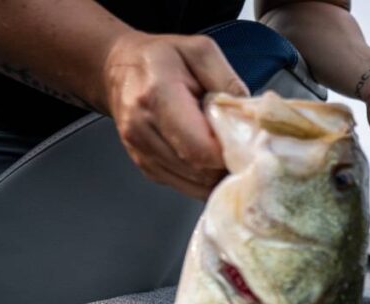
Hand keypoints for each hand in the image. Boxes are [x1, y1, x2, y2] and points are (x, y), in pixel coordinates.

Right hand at [103, 32, 248, 198]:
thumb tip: (248, 115)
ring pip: (194, 184)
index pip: (200, 148)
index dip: (230, 153)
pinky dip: (204, 179)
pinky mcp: (146, 166)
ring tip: (226, 150)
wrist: (120, 69)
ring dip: (217, 174)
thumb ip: (227, 81)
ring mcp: (141, 151)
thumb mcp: (200, 51)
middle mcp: (142, 128)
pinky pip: (184, 186)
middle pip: (199, 170)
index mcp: (158, 96)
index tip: (247, 143)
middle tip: (243, 148)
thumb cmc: (162, 58)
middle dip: (228, 165)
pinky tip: (210, 158)